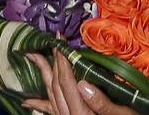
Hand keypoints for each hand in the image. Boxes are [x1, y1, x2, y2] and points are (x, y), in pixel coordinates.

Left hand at [21, 49, 139, 114]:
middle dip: (52, 62)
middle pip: (56, 85)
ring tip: (33, 58)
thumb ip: (102, 103)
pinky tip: (27, 101)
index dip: (62, 59)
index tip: (60, 40)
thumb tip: (83, 84)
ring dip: (43, 75)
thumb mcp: (121, 114)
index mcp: (81, 113)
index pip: (67, 81)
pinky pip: (50, 110)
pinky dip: (39, 104)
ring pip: (51, 95)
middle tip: (49, 43)